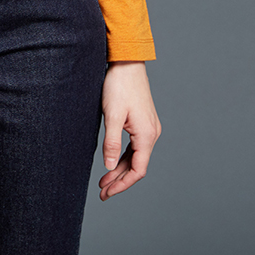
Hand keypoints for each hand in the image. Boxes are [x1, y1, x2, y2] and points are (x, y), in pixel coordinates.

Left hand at [98, 61, 160, 199]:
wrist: (127, 62)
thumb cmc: (119, 85)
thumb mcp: (112, 115)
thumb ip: (111, 142)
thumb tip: (109, 167)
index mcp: (146, 135)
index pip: (138, 170)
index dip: (122, 184)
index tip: (107, 192)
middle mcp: (152, 133)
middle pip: (136, 165)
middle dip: (119, 180)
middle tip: (102, 192)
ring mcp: (149, 127)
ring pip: (135, 156)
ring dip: (120, 169)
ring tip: (104, 182)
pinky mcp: (143, 122)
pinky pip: (134, 146)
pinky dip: (123, 156)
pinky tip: (112, 162)